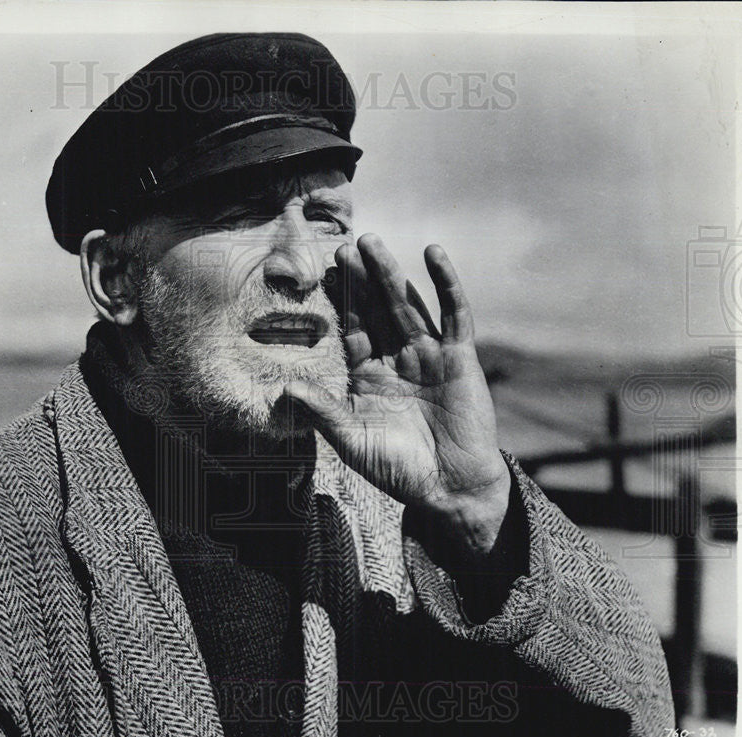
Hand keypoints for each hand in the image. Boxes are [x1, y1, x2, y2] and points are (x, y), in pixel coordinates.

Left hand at [283, 234, 510, 559]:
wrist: (450, 488)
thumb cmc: (397, 469)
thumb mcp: (352, 440)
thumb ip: (321, 412)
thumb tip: (281, 389)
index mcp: (369, 376)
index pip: (352, 329)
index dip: (341, 302)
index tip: (326, 272)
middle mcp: (397, 359)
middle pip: (377, 309)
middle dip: (362, 279)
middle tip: (345, 245)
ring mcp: (429, 356)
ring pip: (408, 305)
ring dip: (391, 273)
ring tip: (373, 243)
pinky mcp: (460, 358)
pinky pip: (454, 314)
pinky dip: (446, 283)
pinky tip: (433, 253)